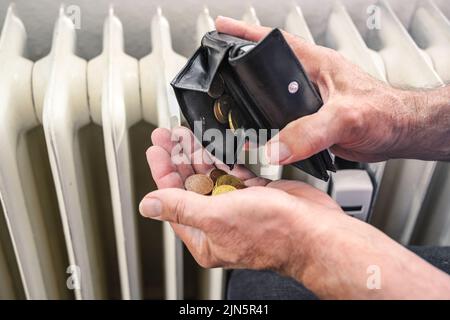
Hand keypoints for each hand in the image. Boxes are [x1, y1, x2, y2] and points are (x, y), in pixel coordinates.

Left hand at [140, 127, 449, 298]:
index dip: (162, 172)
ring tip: (186, 133)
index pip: (173, 200)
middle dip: (179, 157)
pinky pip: (234, 172)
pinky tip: (214, 144)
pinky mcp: (257, 193)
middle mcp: (220, 222)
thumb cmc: (274, 232)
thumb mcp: (217, 217)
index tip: (156, 150)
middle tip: (168, 135)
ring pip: (212, 175)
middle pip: (191, 184)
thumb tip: (148, 205)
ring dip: (199, 153)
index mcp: (205, 235)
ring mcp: (239, 206)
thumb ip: (180, 208)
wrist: (315, 230)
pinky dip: (224, 158)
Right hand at [215, 16, 449, 163]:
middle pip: (265, 73)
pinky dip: (267, 132)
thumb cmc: (387, 113)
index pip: (273, 43)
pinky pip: (281, 125)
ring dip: (253, 108)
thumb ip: (310, 132)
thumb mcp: (346, 117)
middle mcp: (308, 81)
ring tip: (233, 115)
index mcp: (315, 64)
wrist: (399, 134)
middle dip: (240, 74)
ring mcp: (308, 103)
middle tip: (218, 78)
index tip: (220, 27)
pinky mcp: (311, 123)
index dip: (244, 34)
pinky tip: (260, 139)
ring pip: (271, 102)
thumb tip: (275, 147)